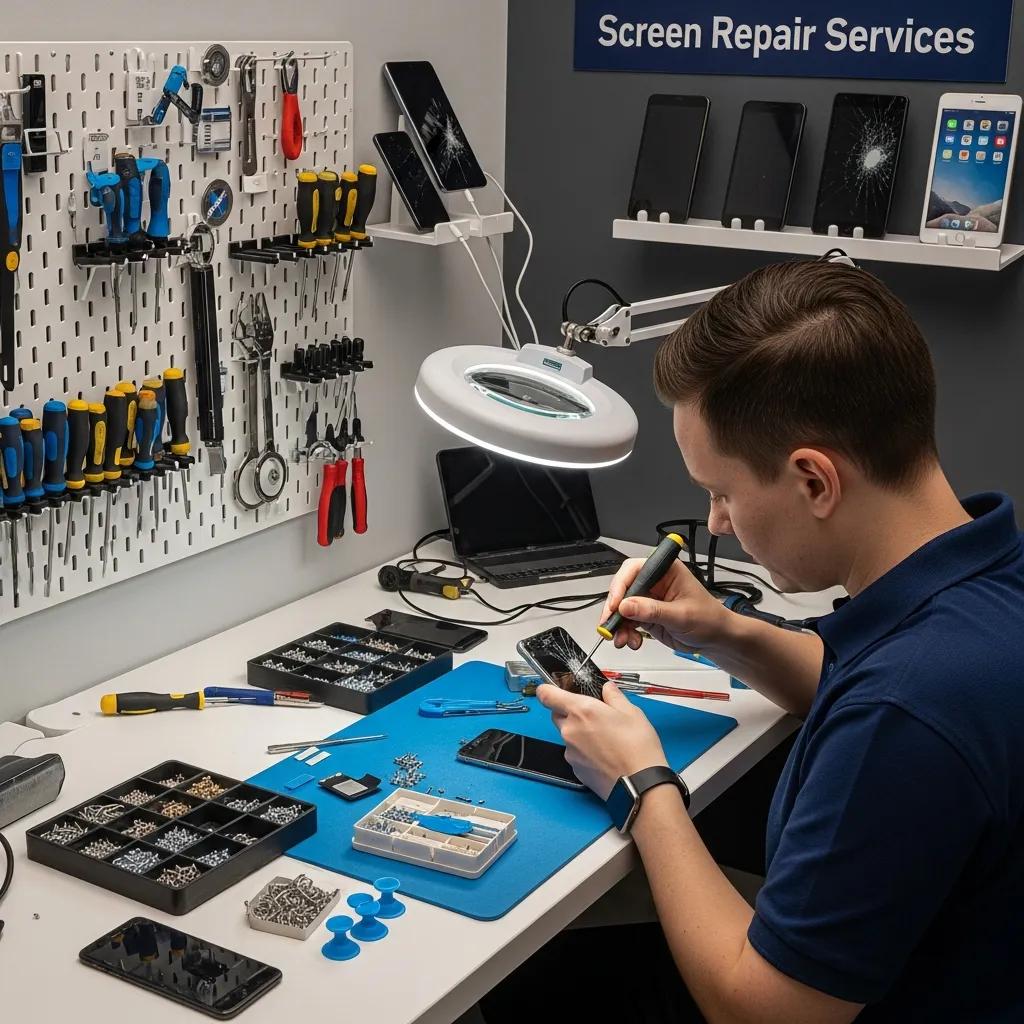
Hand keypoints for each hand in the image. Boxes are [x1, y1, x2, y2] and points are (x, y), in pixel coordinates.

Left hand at [538, 681, 667, 799]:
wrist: (639, 785)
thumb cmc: (637, 749)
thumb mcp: (631, 712)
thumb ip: (614, 696)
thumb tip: (607, 689)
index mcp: (581, 710)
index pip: (547, 695)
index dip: (548, 690)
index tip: (552, 689)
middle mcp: (570, 730)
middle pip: (557, 715)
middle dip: (570, 712)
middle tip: (593, 715)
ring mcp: (570, 751)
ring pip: (567, 735)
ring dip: (579, 733)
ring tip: (605, 738)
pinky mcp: (575, 769)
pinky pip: (574, 753)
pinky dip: (584, 751)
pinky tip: (604, 754)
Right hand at [601, 556, 728, 653]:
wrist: (715, 639)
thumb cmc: (709, 619)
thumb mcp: (681, 615)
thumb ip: (652, 611)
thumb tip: (626, 606)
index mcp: (665, 570)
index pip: (634, 569)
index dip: (621, 585)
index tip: (616, 605)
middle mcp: (654, 581)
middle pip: (623, 588)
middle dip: (614, 609)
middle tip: (610, 625)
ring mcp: (648, 598)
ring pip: (621, 607)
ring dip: (617, 624)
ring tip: (622, 640)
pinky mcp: (645, 614)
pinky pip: (626, 620)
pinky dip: (624, 632)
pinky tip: (631, 641)